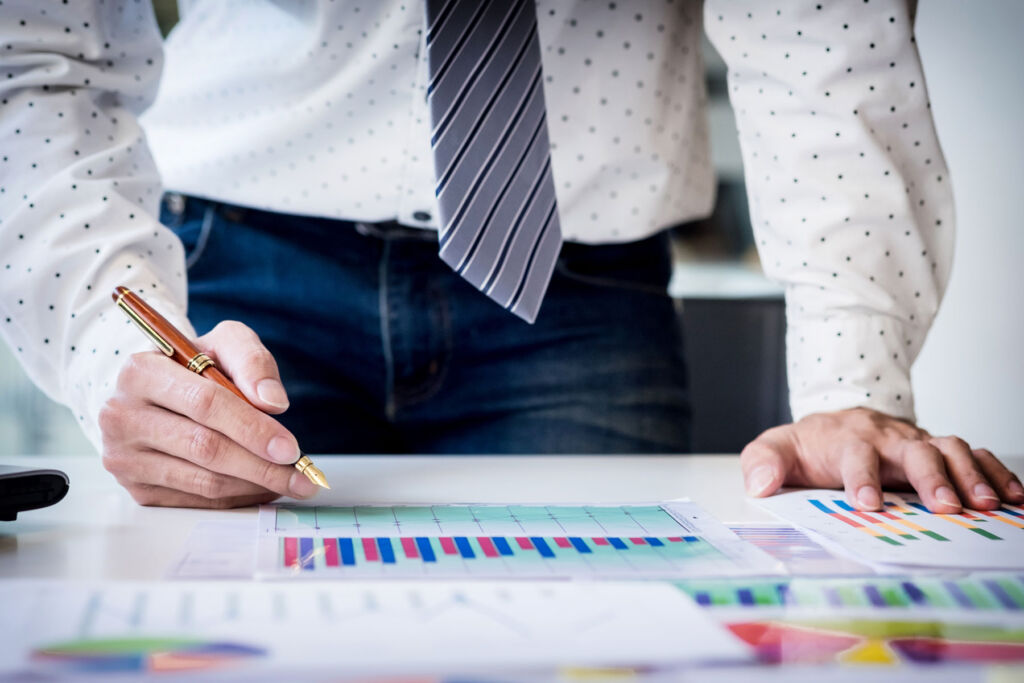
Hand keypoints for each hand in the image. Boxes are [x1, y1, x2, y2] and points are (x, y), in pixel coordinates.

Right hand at [99, 321, 317, 507]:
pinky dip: (236, 498)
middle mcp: (122, 416)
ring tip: (290, 482)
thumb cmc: (194, 365)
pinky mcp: (136, 488)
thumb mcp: (224, 343)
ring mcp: (125, 458)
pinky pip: (196, 500)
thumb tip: (274, 402)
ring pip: (202, 481)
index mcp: (141, 372)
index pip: (205, 403)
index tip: (291, 448)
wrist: (155, 390)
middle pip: (205, 448)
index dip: (252, 428)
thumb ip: (252, 361)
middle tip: (302, 475)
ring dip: (254, 486)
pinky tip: (261, 488)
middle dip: (262, 466)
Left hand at [741, 407, 1023, 512]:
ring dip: (970, 474)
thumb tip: (759, 483)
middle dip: (930, 477)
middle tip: (945, 506)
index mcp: (846, 439)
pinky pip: (974, 454)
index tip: (867, 504)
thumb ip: (763, 463)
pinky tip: (1014, 496)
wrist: (835, 421)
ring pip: (950, 448)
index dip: (861, 479)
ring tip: (987, 504)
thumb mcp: (776, 448)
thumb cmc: (809, 444)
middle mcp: (887, 438)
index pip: (855, 456)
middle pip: (913, 450)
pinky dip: (996, 472)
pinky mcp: (939, 450)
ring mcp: (917, 441)